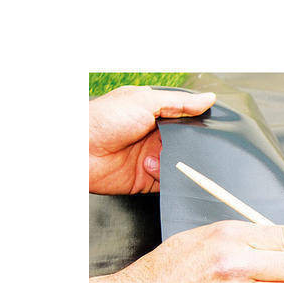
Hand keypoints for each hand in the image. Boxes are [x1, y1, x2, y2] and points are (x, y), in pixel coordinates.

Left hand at [89, 85, 215, 193]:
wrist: (75, 150)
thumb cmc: (101, 119)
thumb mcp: (145, 101)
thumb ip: (179, 102)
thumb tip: (207, 99)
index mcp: (155, 114)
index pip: (186, 120)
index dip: (197, 125)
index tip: (208, 129)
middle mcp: (154, 137)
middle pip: (186, 145)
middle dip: (189, 147)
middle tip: (186, 145)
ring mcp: (150, 158)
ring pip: (180, 165)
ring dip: (176, 163)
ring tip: (158, 155)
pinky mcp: (146, 180)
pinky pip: (167, 183)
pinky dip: (166, 178)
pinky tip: (150, 167)